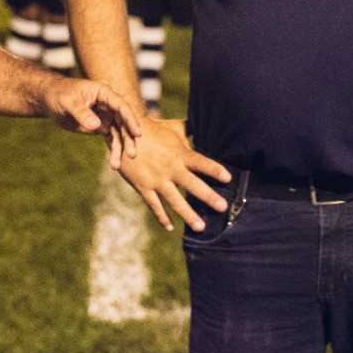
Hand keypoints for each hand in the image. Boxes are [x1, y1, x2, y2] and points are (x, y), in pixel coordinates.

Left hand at [40, 77, 144, 168]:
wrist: (51, 100)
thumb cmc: (60, 95)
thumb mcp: (68, 102)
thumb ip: (82, 113)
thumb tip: (97, 127)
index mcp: (104, 93)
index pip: (121, 106)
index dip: (130, 120)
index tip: (137, 134)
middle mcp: (109, 105)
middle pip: (123, 122)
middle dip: (128, 138)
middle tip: (132, 154)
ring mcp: (106, 116)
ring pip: (118, 133)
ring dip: (120, 149)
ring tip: (116, 166)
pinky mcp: (101, 127)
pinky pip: (111, 139)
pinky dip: (114, 151)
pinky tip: (114, 164)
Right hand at [117, 118, 230, 232]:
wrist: (124, 133)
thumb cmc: (153, 130)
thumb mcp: (173, 127)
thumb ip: (190, 130)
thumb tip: (206, 125)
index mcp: (179, 153)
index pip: (201, 162)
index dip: (214, 170)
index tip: (228, 178)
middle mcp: (170, 168)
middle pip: (192, 184)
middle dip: (208, 196)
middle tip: (223, 207)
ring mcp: (156, 179)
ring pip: (175, 200)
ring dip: (188, 215)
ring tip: (200, 227)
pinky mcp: (143, 187)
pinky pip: (154, 205)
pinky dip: (162, 217)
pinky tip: (170, 227)